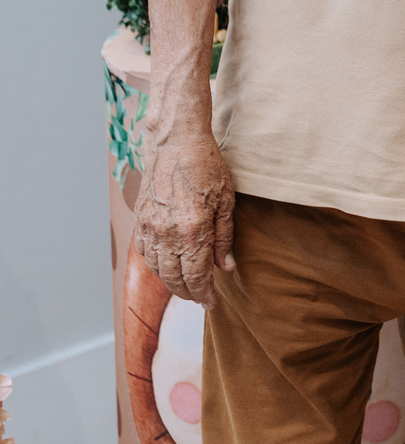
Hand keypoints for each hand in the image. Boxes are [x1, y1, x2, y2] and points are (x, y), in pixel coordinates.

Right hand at [133, 131, 235, 307]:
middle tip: (201, 298)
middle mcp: (167, 233)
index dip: (204, 294)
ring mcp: (150, 228)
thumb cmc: (206, 165)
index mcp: (192, 230)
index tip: (211, 303)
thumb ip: (224, 238)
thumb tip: (226, 267)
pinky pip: (145, 254)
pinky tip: (167, 267)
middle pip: (174, 279)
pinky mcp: (141, 220)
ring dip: (172, 283)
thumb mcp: (225, 201)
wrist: (176, 141)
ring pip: (157, 270)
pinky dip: (156, 266)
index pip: (196, 276)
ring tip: (186, 286)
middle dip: (189, 293)